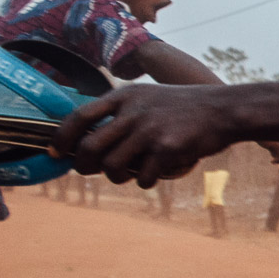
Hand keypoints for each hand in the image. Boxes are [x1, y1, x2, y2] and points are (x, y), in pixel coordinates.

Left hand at [53, 83, 236, 187]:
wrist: (224, 109)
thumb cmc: (183, 108)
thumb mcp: (148, 97)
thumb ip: (121, 112)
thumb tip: (88, 138)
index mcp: (124, 96)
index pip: (79, 117)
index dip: (61, 138)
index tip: (55, 152)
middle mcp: (133, 112)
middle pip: (90, 148)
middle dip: (82, 166)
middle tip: (87, 171)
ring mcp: (149, 131)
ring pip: (113, 167)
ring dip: (116, 177)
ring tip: (127, 173)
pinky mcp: (167, 149)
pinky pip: (143, 178)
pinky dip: (146, 181)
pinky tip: (155, 174)